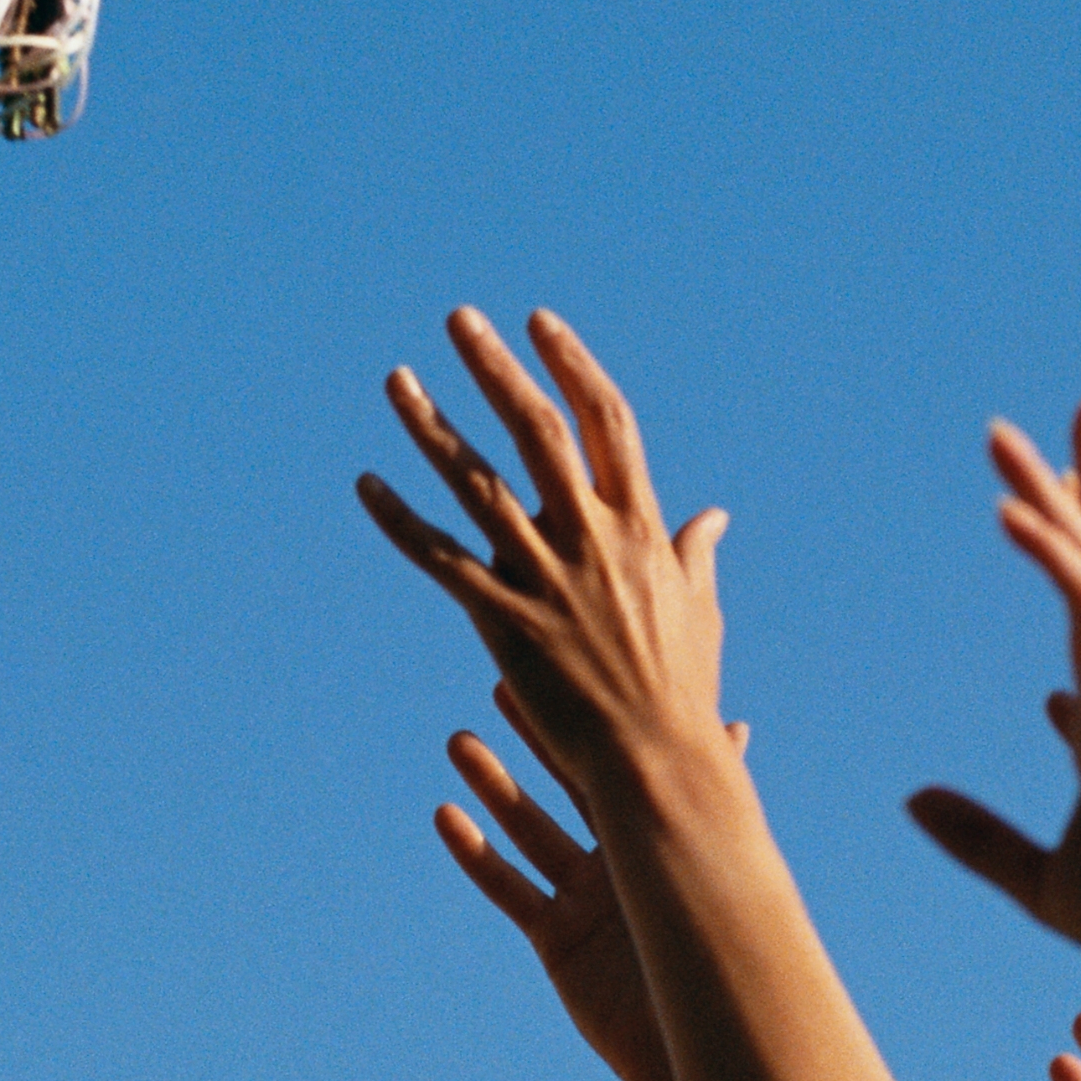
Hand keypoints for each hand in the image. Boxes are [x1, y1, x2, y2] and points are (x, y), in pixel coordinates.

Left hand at [356, 309, 728, 794]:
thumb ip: (696, 554)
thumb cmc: (684, 692)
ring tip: (396, 377)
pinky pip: (440, 558)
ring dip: (431, 425)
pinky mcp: (503, 621)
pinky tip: (367, 485)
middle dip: (495, 367)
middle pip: (536, 430)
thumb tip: (713, 515)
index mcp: (640, 526)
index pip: (607, 421)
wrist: (657, 762)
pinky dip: (400, 520)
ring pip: (477, 482)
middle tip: (458, 318)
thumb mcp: (700, 612)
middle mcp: (591, 538)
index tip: (539, 322)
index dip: (572, 364)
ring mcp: (544, 577)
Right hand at [435, 689, 740, 1080]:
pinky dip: (477, 855)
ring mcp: (584, 900)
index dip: (586, 721)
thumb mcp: (710, 861)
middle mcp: (618, 862)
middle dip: (534, 739)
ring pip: (529, 833)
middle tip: (500, 686)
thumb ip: (711, 796)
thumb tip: (737, 726)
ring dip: (494, 788)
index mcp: (657, 840)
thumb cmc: (722, 952)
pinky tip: (446, 816)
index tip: (560, 670)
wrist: (706, 1035)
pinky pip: (511, 890)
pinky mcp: (558, 941)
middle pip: (566, 788)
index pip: (615, 766)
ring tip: (459, 743)